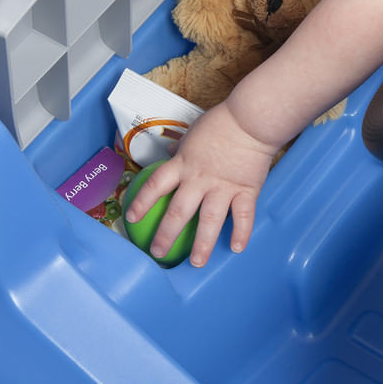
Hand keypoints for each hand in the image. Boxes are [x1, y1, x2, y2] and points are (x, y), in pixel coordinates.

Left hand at [125, 101, 276, 266]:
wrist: (250, 120)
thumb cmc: (221, 123)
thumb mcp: (193, 133)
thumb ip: (182, 148)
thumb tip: (172, 151)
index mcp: (183, 164)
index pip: (155, 185)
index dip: (142, 202)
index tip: (131, 217)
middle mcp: (199, 179)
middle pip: (178, 211)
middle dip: (166, 235)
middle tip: (158, 252)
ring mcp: (223, 187)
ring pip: (209, 220)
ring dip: (202, 244)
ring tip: (196, 263)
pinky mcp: (245, 190)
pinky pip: (243, 216)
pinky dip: (241, 233)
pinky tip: (237, 248)